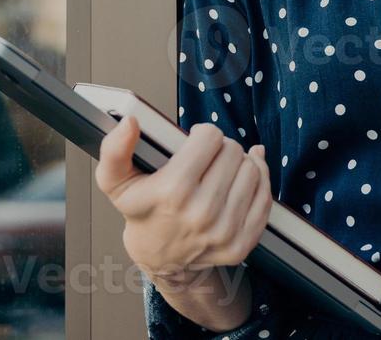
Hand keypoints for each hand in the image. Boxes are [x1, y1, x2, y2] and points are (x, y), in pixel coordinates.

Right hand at [95, 116, 271, 281]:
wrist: (159, 258)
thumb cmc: (142, 213)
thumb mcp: (116, 181)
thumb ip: (115, 149)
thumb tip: (129, 123)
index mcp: (173, 191)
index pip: (210, 137)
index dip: (202, 134)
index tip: (194, 143)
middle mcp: (202, 213)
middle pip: (233, 151)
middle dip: (221, 147)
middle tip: (208, 158)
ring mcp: (224, 231)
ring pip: (252, 170)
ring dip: (240, 163)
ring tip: (224, 169)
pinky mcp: (242, 243)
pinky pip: (264, 197)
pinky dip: (258, 182)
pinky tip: (243, 179)